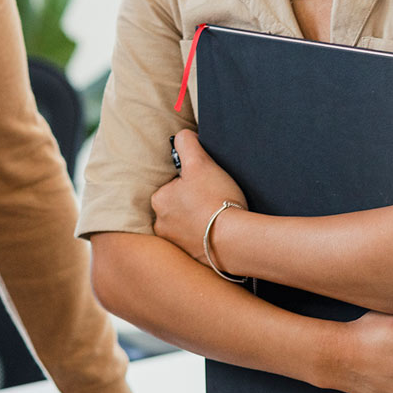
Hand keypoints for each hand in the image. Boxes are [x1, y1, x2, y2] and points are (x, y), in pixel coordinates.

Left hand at [152, 131, 246, 267]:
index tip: (206, 183)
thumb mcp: (200, 163)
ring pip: (186, 223)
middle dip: (193, 200)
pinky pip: (195, 240)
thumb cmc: (215, 199)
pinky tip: (218, 231)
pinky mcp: (188, 256)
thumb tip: (181, 136)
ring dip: (198, 219)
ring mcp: (174, 243)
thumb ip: (187, 144)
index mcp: (158, 200)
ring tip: (218, 215)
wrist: (233, 240)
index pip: (173, 183)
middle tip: (214, 198)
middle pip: (178, 204)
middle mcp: (160, 224)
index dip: (191, 180)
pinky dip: (204, 235)